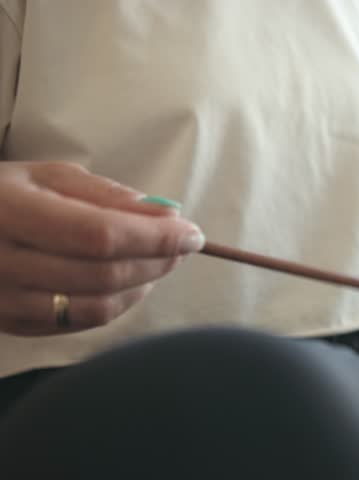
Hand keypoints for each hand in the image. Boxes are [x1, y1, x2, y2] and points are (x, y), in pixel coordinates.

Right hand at [0, 161, 204, 335]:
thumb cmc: (3, 195)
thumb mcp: (48, 177)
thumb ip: (107, 195)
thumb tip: (166, 214)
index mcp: (11, 213)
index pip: (100, 235)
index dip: (154, 238)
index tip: (192, 233)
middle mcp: (2, 263)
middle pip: (104, 275)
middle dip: (158, 261)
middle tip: (183, 246)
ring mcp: (3, 301)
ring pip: (97, 307)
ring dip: (143, 285)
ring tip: (161, 262)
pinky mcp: (10, 324)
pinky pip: (80, 323)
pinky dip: (118, 305)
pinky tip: (132, 284)